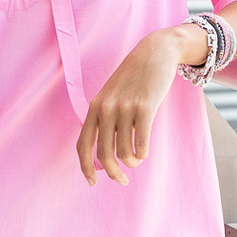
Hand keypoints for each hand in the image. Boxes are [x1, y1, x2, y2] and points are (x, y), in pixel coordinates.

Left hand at [75, 25, 197, 186]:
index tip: (92, 183)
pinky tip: (144, 152)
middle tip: (122, 180)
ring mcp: (125, 107)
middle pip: (104, 154)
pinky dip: (142, 154)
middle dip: (113, 173)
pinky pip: (141, 143)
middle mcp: (106, 108)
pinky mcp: (145, 107)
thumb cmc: (133, 79)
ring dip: (132, 162)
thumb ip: (106, 119)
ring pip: (124, 152)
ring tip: (137, 159)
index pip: (83, 145)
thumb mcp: (111, 96)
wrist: (154, 53)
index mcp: (94, 107)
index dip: (86, 168)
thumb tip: (105, 154)